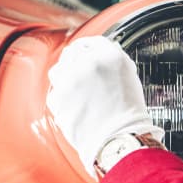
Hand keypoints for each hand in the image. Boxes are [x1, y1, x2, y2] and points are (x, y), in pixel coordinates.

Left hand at [47, 36, 163, 176]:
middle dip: (74, 64)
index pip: (91, 42)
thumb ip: (111, 61)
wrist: (119, 140)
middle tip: (80, 77)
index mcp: (110, 56)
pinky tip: (75, 108)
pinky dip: (62, 99)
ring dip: (65, 79)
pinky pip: (54, 92)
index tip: (84, 54)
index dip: (87, 49)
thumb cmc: (128, 115)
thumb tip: (98, 55)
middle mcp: (89, 63)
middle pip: (72, 54)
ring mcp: (71, 80)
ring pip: (58, 70)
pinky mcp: (58, 98)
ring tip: (77, 94)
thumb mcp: (128, 78)